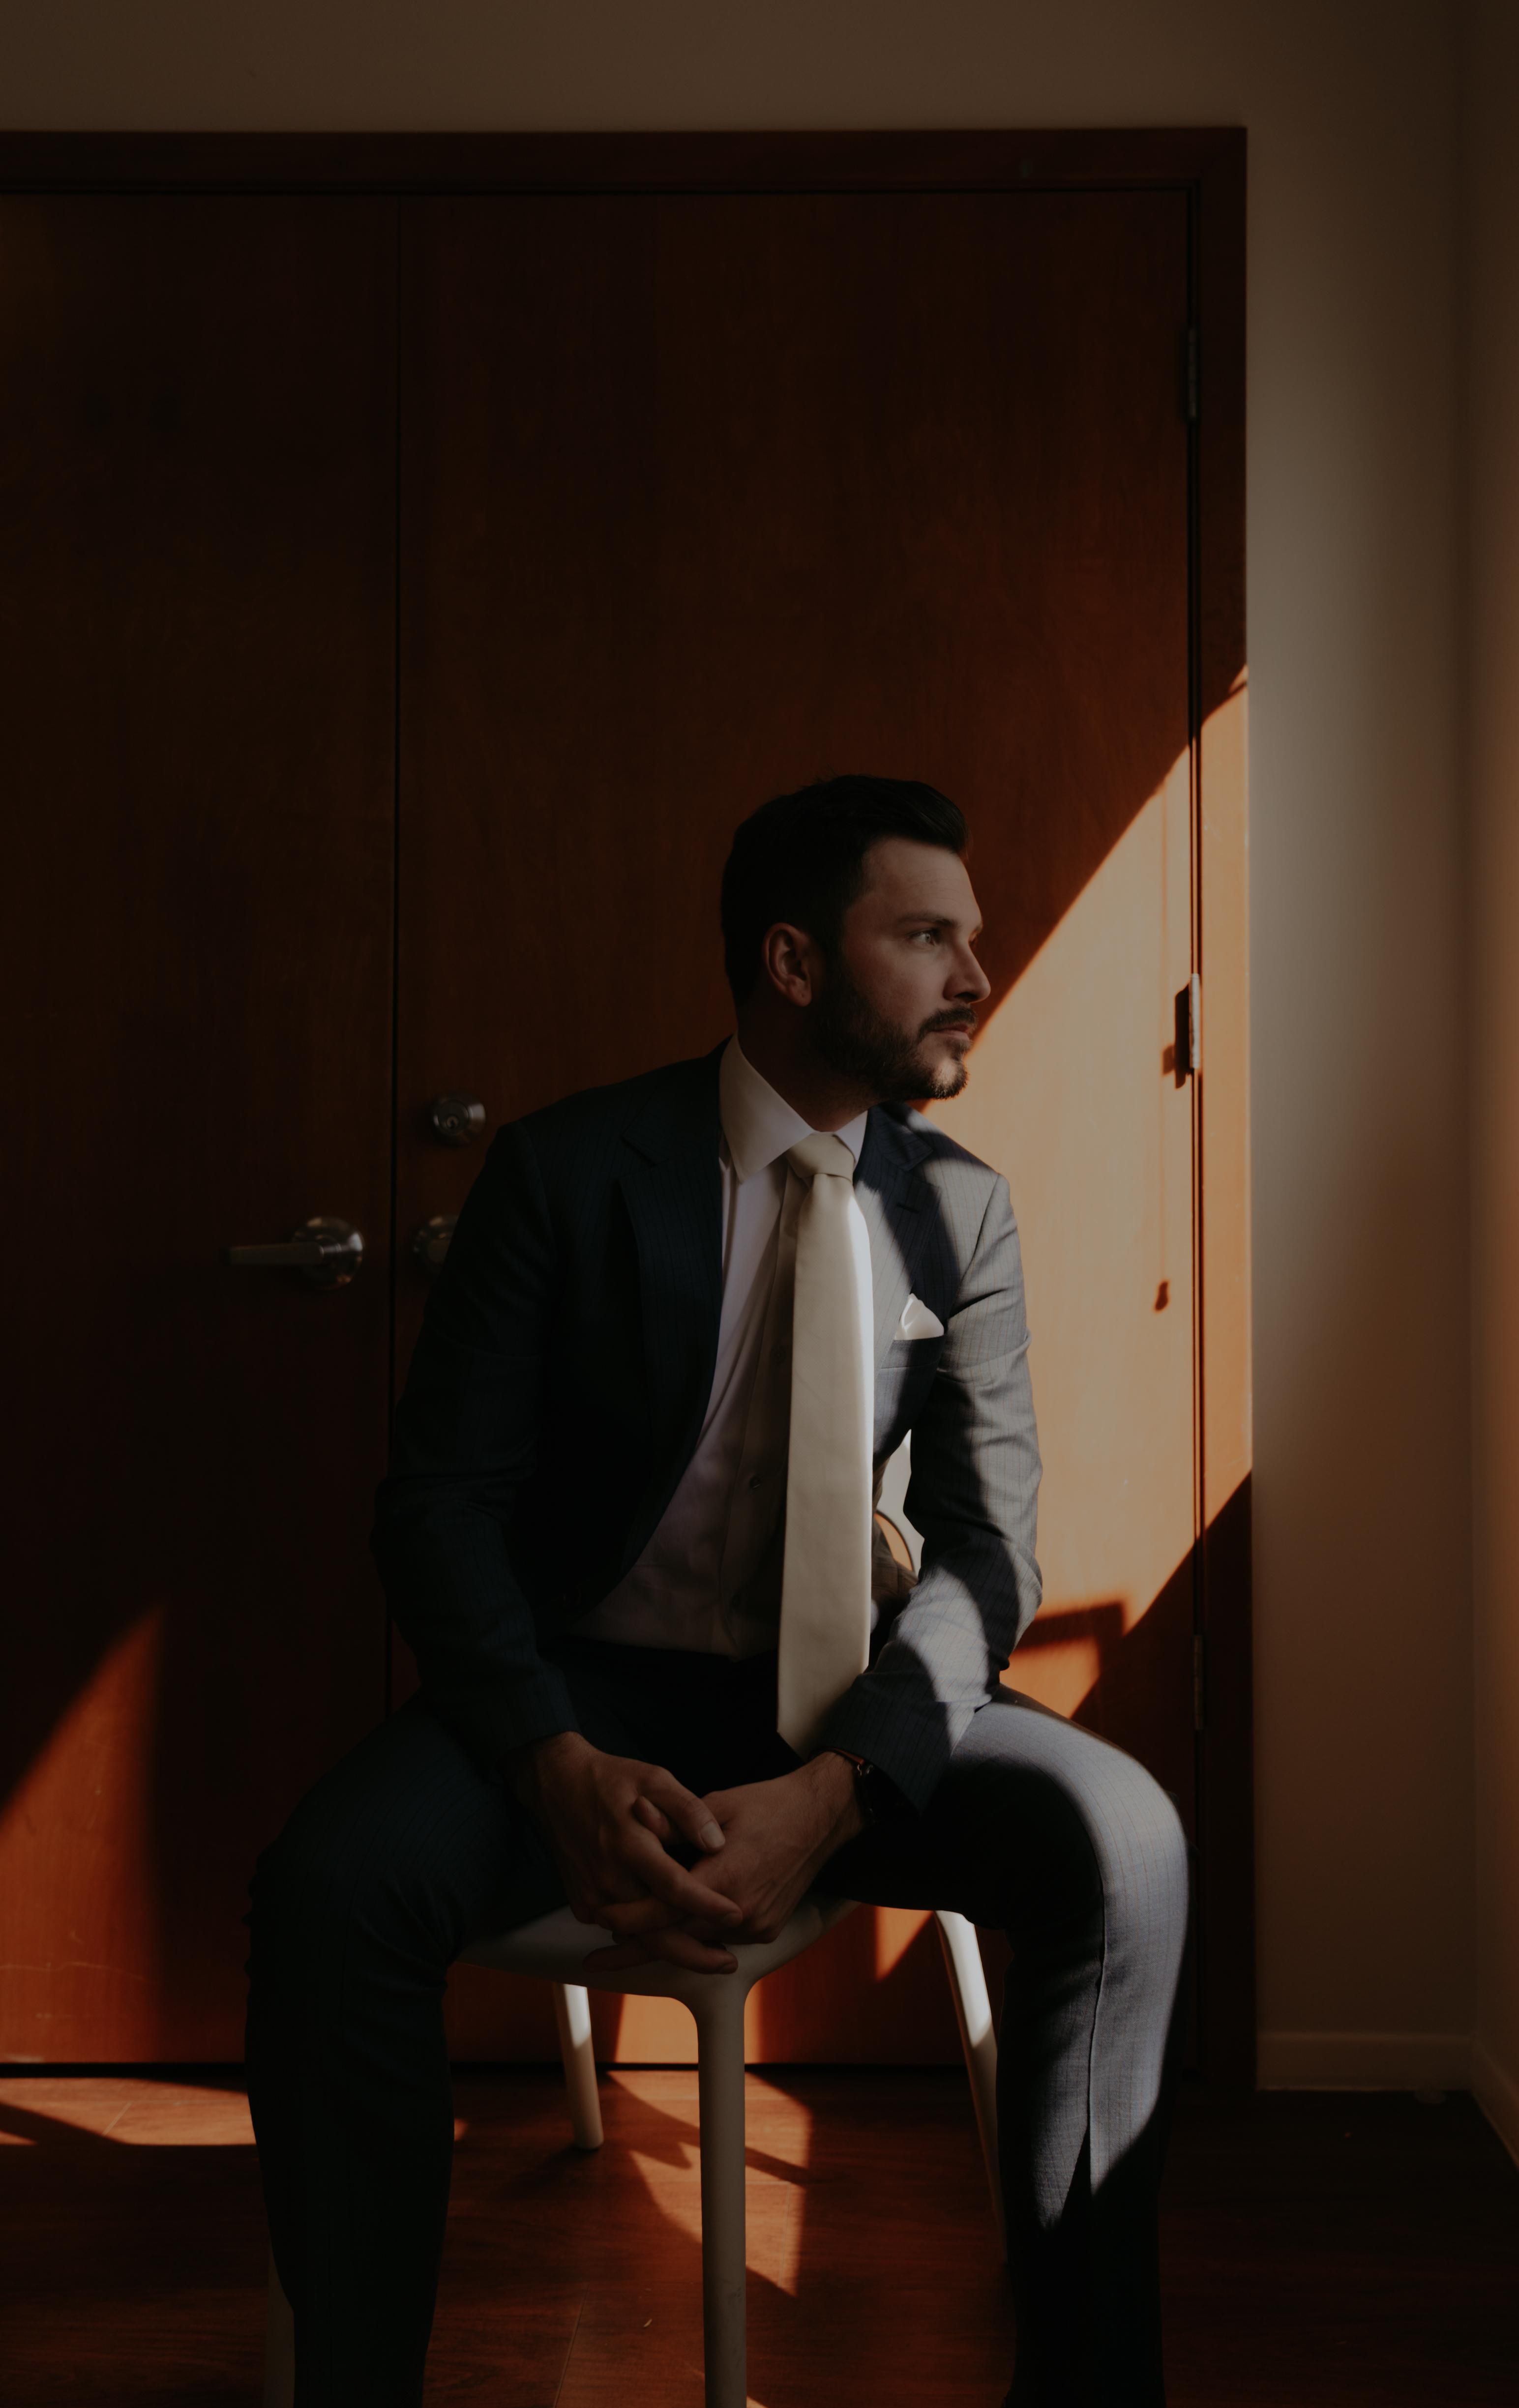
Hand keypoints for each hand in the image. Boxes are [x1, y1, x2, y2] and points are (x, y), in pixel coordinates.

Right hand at [506, 1731, 743, 1972]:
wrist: (555, 1784)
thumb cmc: (610, 1779)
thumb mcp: (654, 1779)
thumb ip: (687, 1810)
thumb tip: (717, 1842)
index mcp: (628, 1844)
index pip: (673, 1886)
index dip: (706, 1904)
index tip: (735, 1913)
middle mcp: (608, 1876)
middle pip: (654, 1930)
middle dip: (694, 1954)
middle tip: (728, 1962)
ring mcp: (592, 1894)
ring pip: (636, 1937)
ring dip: (672, 1951)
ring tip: (709, 1955)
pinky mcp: (582, 1902)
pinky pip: (618, 1928)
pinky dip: (645, 1937)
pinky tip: (673, 1936)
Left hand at [588, 1753, 864, 1972]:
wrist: (820, 1817)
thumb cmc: (766, 1804)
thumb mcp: (716, 1805)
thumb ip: (675, 1823)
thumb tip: (635, 1819)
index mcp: (723, 1877)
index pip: (663, 1910)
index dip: (627, 1918)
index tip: (599, 1919)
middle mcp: (740, 1911)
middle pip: (675, 1939)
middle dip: (635, 1949)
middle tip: (598, 1961)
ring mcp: (756, 1925)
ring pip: (698, 1941)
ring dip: (667, 1939)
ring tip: (627, 1941)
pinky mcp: (767, 1930)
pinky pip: (722, 1937)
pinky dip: (697, 1932)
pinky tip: (678, 1922)